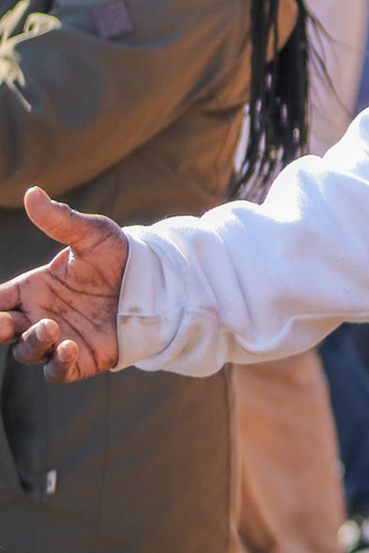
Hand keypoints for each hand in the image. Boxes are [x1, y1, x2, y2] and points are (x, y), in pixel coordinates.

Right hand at [0, 186, 127, 381]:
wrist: (158, 283)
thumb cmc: (120, 256)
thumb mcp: (93, 235)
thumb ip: (61, 220)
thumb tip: (31, 193)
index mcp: (34, 288)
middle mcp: (40, 315)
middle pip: (4, 329)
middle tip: (2, 323)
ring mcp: (58, 338)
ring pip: (27, 350)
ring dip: (32, 342)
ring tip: (50, 326)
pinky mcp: (81, 358)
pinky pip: (58, 370)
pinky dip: (58, 364)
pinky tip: (69, 348)